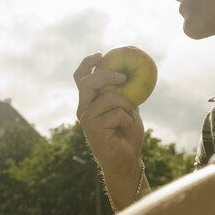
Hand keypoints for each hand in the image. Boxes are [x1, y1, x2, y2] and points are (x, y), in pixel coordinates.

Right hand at [74, 53, 145, 206]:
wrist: (127, 160)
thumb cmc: (127, 134)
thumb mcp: (128, 108)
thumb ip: (124, 93)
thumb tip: (133, 71)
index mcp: (88, 102)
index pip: (80, 78)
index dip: (87, 64)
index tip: (101, 55)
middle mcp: (83, 109)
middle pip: (87, 82)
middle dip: (106, 75)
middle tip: (123, 76)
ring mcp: (86, 120)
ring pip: (107, 98)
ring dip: (126, 104)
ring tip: (131, 116)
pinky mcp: (93, 130)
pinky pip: (116, 113)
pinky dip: (128, 118)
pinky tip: (126, 129)